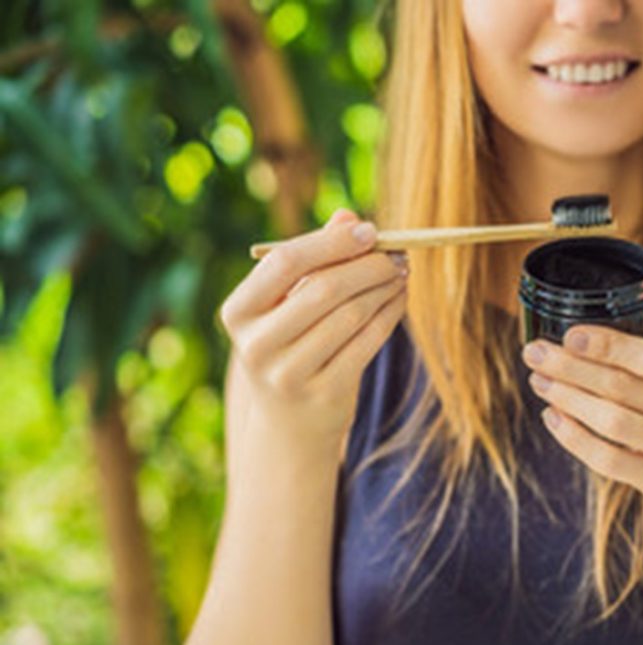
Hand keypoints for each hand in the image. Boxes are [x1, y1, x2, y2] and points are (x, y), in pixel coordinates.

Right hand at [218, 210, 407, 454]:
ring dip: (384, 288)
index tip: (369, 230)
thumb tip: (350, 219)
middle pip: (324, 289)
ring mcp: (289, 375)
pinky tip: (399, 299)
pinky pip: (368, 343)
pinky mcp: (325, 395)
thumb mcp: (288, 303)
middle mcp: (256, 346)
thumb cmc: (290, 345)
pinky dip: (390, 315)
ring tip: (401, 272)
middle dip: (368, 265)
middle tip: (396, 253)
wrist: (287, 425)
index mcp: (239, 312)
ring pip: (351, 316)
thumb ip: (314, 259)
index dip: (331, 243)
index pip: (284, 263)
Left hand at [521, 311, 642, 523]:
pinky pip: (610, 461)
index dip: (610, 345)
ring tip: (538, 380)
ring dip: (568, 399)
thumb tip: (627, 294)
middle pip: (623, 388)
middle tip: (535, 352)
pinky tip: (552, 416)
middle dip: (571, 368)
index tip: (570, 334)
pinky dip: (575, 438)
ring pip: (613, 423)